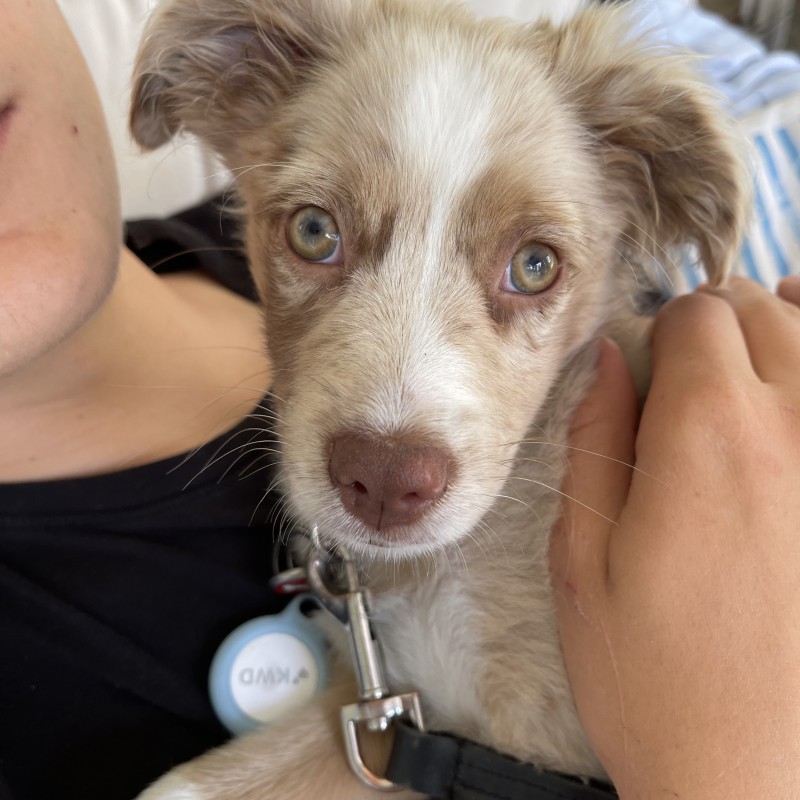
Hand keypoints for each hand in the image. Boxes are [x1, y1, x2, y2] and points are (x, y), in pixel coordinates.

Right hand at [550, 277, 799, 798]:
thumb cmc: (659, 681)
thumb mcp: (583, 562)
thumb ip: (592, 443)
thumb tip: (605, 362)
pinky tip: (798, 392)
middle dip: (720, 325)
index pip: (695, 317)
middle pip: (763, 312)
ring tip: (757, 372)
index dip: (663, 331)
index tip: (652, 370)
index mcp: (706, 440)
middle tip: (694, 373)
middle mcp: (795, 434)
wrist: (756, 782)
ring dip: (786, 332)